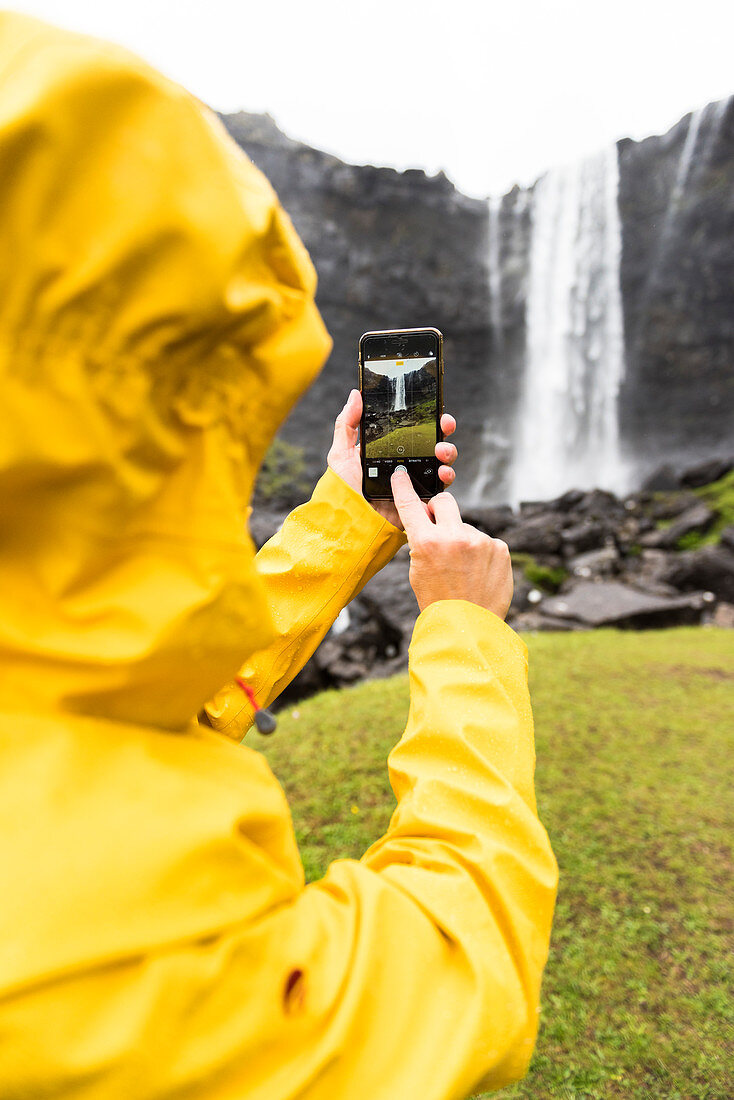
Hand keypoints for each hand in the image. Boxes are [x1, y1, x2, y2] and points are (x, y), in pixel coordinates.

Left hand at [327, 389, 457, 529]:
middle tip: (444, 425)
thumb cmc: (343, 490)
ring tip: (441, 452)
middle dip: (444, 431)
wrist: (352, 522)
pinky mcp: (422, 498)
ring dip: (448, 452)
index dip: (427, 418)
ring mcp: (415, 480)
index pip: (412, 429)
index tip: (435, 409)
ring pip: (441, 461)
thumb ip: (346, 424)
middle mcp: (405, 463)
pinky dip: (447, 477)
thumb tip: (355, 395)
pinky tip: (443, 473)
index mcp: (389, 449)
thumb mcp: (341, 454)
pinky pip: (441, 486)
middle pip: (432, 441)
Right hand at [390, 467, 512, 618]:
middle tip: (438, 526)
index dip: (404, 487)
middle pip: (444, 502)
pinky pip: (486, 542)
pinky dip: (482, 553)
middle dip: (438, 510)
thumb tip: (430, 521)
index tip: (401, 474)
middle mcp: (454, 536)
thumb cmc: (438, 601)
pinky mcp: (500, 548)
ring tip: (464, 571)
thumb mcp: (418, 570)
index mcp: (427, 542)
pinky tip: (479, 573)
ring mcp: (480, 541)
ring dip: (463, 541)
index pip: (411, 505)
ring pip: (466, 527)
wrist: (468, 627)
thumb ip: (423, 542)